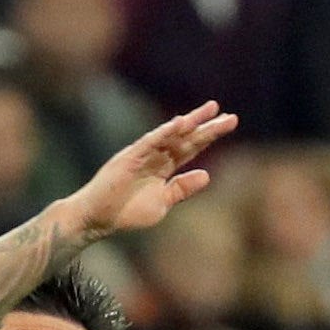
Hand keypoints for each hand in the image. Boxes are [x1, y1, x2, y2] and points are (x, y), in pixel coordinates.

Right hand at [56, 101, 236, 242]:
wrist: (99, 218)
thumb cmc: (127, 212)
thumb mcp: (163, 203)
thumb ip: (182, 189)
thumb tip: (207, 174)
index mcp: (164, 168)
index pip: (191, 148)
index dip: (209, 136)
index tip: (228, 123)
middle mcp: (156, 157)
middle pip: (186, 138)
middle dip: (207, 126)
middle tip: (230, 116)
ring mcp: (142, 155)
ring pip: (170, 135)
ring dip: (190, 123)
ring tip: (210, 111)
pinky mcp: (129, 157)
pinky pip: (150, 142)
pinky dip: (165, 133)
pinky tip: (180, 123)